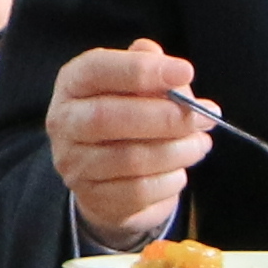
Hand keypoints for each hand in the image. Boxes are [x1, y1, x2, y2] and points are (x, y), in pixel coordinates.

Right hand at [43, 40, 208, 243]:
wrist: (110, 173)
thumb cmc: (128, 115)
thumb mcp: (138, 84)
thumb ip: (155, 70)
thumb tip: (180, 78)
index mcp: (73, 83)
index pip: (97, 69)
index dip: (142, 70)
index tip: (186, 72)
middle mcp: (65, 122)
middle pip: (107, 118)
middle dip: (164, 117)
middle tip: (202, 117)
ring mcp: (74, 164)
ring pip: (129, 159)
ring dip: (176, 151)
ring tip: (199, 143)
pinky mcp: (93, 197)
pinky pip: (139, 191)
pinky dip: (169, 180)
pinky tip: (180, 169)